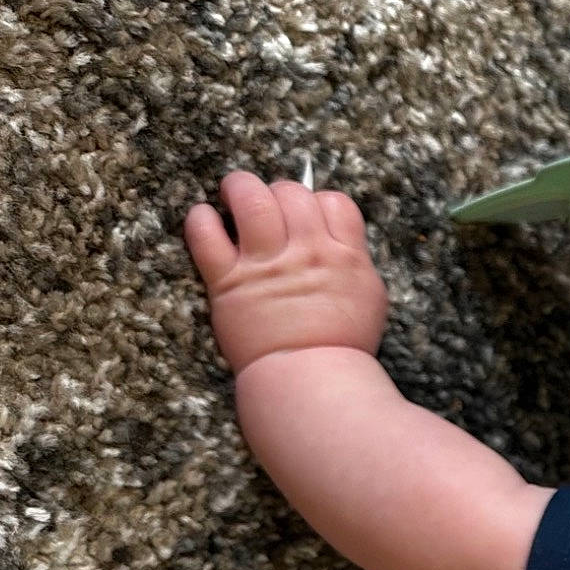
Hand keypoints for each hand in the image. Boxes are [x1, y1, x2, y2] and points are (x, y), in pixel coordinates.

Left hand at [183, 172, 388, 375]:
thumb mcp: (369, 297)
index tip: (305, 214)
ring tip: (233, 193)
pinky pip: (206, 235)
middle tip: (266, 204)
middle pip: (291, 193)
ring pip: (250, 198)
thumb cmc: (343, 346)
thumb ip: (353, 263)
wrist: (313, 381)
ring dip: (239, 188)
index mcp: (345, 255)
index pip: (333, 201)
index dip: (316, 201)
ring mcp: (266, 264)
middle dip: (278, 192)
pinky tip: (205, 219)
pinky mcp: (229, 282)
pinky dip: (201, 219)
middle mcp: (307, 251)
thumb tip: (338, 243)